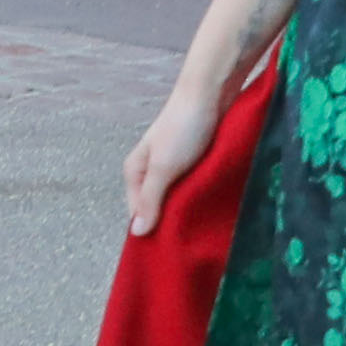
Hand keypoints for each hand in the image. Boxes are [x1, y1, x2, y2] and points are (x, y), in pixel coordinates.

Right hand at [122, 61, 235, 237]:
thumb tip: (136, 233)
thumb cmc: (182, 129)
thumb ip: (150, 200)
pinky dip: (199, 197)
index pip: (137, 213)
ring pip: (176, 198)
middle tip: (188, 241)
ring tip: (202, 225)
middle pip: (156, 207)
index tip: (168, 251)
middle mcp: (150, 170)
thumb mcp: (163, 168)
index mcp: (135, 172)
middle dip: (170, 222)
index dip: (151, 231)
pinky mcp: (193, 162)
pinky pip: (192, 187)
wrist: (210, 94)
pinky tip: (210, 206)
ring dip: (187, 210)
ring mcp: (172, 166)